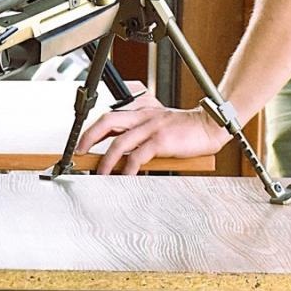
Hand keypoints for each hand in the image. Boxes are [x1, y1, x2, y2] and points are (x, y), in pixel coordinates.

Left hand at [74, 84, 228, 175]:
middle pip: (108, 122)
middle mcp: (144, 117)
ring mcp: (152, 128)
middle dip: (89, 138)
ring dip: (106, 159)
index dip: (93, 130)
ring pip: (120, 141)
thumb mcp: (161, 126)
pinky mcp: (161, 141)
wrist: (210, 126)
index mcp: (142, 113)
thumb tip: (127, 157)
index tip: (82, 143)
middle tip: (79, 152)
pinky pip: (138, 155)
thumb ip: (144, 136)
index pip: (110, 117)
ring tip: (100, 173)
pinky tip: (124, 177)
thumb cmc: (188, 130)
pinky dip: (128, 168)